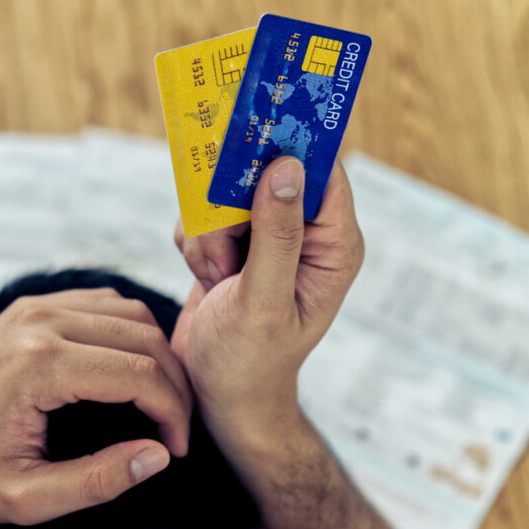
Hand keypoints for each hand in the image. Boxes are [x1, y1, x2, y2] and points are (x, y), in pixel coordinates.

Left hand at [0, 288, 192, 525]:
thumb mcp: (26, 499)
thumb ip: (96, 483)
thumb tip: (157, 457)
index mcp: (38, 366)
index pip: (141, 373)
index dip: (174, 414)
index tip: (174, 452)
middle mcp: (38, 323)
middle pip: (143, 336)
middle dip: (174, 385)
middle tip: (175, 431)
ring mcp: (32, 308)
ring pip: (127, 313)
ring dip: (155, 356)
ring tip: (158, 406)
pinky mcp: (28, 307)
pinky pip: (100, 306)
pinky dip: (127, 335)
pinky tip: (129, 377)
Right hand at [171, 156, 364, 459]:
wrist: (218, 397)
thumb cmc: (250, 363)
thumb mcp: (264, 302)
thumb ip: (276, 236)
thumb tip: (286, 167)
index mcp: (334, 245)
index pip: (322, 170)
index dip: (290, 146)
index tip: (254, 131)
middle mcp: (307, 233)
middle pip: (263, 173)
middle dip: (229, 209)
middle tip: (225, 255)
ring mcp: (267, 236)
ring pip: (224, 193)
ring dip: (208, 234)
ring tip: (217, 279)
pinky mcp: (233, 242)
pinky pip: (202, 215)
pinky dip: (194, 245)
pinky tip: (207, 280)